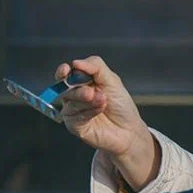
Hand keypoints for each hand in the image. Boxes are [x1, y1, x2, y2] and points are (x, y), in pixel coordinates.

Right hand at [54, 57, 157, 188]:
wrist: (128, 129)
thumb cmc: (120, 105)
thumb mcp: (111, 80)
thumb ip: (95, 67)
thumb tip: (75, 63)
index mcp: (81, 82)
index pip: (65, 74)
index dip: (63, 72)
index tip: (66, 70)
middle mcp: (74, 96)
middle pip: (65, 88)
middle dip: (79, 90)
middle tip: (91, 92)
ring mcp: (72, 111)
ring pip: (70, 102)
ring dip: (87, 101)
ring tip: (103, 101)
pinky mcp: (74, 126)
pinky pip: (74, 116)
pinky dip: (88, 112)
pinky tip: (99, 110)